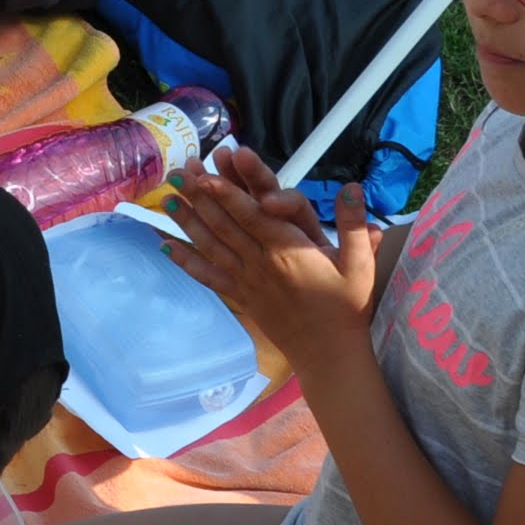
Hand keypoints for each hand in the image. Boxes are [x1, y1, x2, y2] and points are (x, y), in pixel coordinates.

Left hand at [163, 147, 376, 373]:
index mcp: (288, 250)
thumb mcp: (360, 265)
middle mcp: (261, 263)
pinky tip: (164, 246)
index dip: (228, 194)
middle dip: (200, 197)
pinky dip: (186, 262)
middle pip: (224, 225)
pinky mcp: (240, 296)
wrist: (330, 352)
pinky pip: (208, 276)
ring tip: (166, 198)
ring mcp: (247, 280)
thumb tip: (353, 187)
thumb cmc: (347, 306)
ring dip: (187, 221)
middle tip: (178, 171)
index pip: (252, 216)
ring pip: (211, 245)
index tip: (206, 174)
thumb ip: (356, 225)